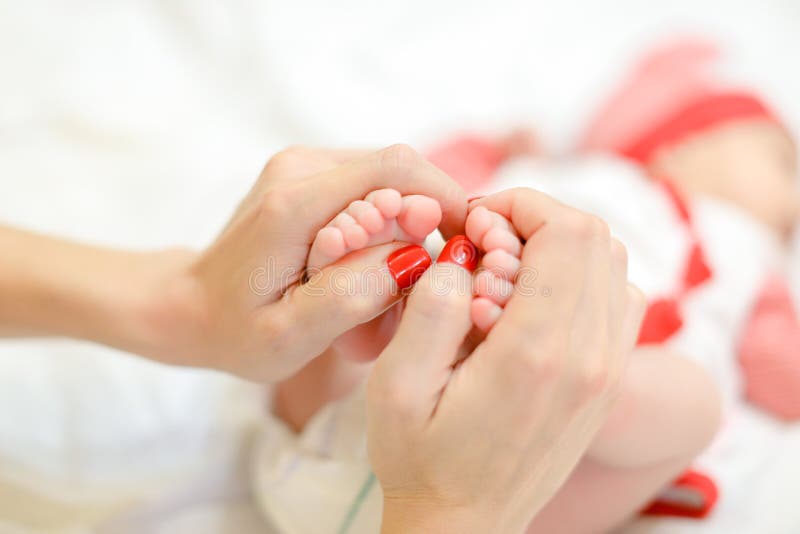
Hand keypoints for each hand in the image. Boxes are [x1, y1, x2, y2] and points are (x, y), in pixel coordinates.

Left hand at [143, 145, 466, 381]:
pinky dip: (387, 222)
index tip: (467, 243)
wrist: (187, 306)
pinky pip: (369, 186)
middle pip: (398, 170)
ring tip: (394, 282)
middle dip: (429, 219)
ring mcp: (300, 165)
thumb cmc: (235, 331)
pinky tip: (373, 265)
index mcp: (294, 203)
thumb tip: (412, 258)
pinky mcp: (306, 174)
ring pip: (387, 178)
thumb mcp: (290, 336)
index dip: (446, 197)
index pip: (395, 169)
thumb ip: (352, 295)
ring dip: (408, 224)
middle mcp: (298, 168)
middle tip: (426, 280)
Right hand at [366, 188, 645, 532]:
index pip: (566, 232)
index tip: (474, 223)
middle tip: (483, 243)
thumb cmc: (421, 459)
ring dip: (559, 247)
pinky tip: (533, 299)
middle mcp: (589, 358)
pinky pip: (619, 300)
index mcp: (536, 353)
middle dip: (535, 218)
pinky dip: (581, 277)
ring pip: (613, 264)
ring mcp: (607, 371)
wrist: (463, 525)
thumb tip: (464, 254)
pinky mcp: (608, 382)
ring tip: (504, 270)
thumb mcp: (397, 385)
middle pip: (595, 238)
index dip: (520, 204)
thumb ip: (430, 306)